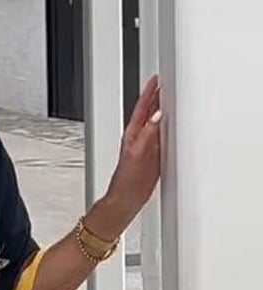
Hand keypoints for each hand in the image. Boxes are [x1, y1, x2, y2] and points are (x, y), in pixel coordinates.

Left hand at [93, 76, 162, 238]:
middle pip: (151, 112)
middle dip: (158, 97)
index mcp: (133, 134)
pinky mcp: (154, 157)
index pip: (143, 107)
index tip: (156, 78)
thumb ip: (148, 133)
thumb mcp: (138, 154)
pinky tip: (174, 127)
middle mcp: (140, 138)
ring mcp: (147, 147)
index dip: (150, 92)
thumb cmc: (126, 181)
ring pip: (158, 124)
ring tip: (172, 98)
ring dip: (164, 111)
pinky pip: (164, 138)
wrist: (126, 200)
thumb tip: (157, 115)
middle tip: (167, 83)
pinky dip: (169, 129)